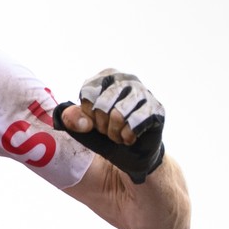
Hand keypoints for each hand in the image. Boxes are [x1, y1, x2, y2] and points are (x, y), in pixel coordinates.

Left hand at [54, 69, 165, 183]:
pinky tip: (129, 138)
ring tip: (117, 135)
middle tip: (106, 131)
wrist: (128, 152)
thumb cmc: (103, 132)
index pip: (88, 93)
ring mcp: (144, 92)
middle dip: (101, 125)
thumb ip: (71, 118)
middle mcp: (127, 79)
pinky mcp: (157, 109)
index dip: (88, 114)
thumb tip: (84, 124)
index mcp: (106, 76)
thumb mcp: (81, 125)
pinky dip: (127, 137)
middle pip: (103, 104)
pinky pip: (135, 124)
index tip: (93, 121)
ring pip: (119, 115)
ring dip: (114, 133)